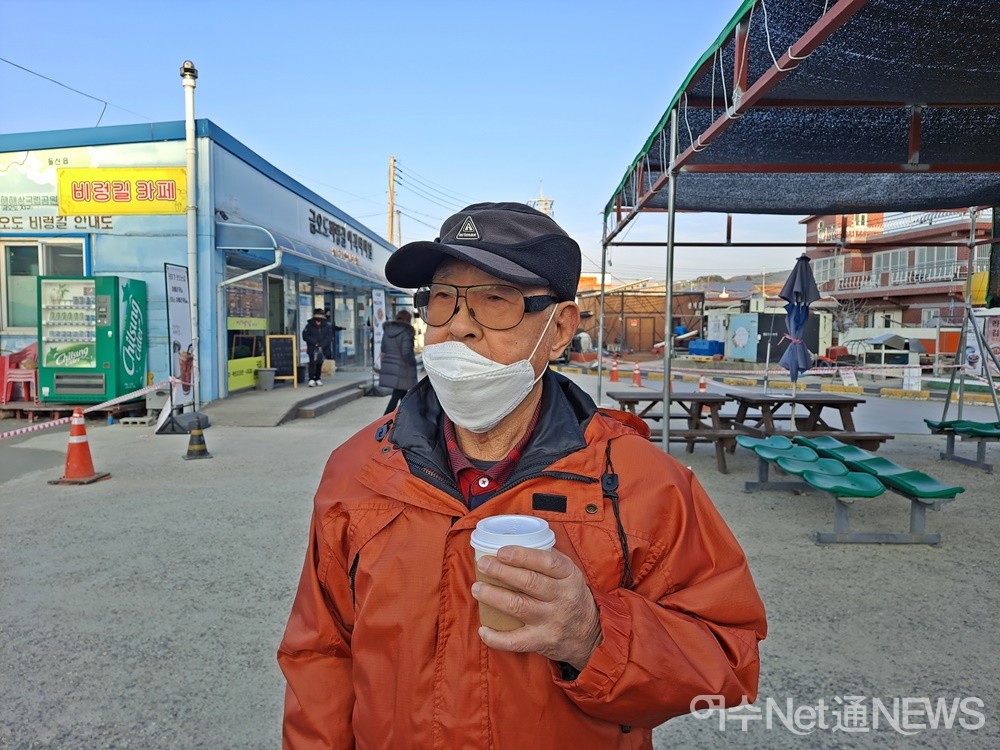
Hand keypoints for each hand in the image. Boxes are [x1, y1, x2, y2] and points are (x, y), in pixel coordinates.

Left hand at [472, 546, 602, 671]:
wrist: (591, 635)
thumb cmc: (571, 597)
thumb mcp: (570, 574)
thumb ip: (548, 559)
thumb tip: (514, 543)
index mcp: (569, 576)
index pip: (547, 562)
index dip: (522, 555)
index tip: (501, 551)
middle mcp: (562, 597)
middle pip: (529, 582)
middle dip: (501, 572)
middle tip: (483, 565)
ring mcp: (552, 620)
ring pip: (518, 607)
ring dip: (493, 596)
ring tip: (477, 588)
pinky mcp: (543, 641)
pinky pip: (516, 641)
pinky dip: (496, 637)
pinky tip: (483, 629)